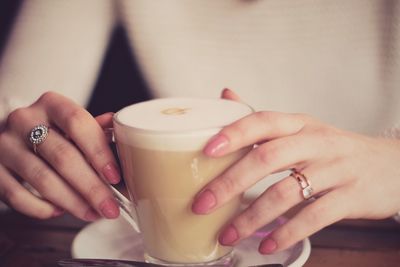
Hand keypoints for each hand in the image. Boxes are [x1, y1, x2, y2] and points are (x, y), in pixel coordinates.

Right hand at [0, 92, 119, 220]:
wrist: (13, 132)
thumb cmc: (52, 129)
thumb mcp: (73, 122)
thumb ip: (96, 130)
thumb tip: (122, 137)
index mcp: (52, 103)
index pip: (78, 123)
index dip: (99, 152)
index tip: (115, 176)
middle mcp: (25, 120)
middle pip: (63, 156)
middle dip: (91, 187)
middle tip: (109, 207)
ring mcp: (5, 144)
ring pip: (42, 179)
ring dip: (72, 202)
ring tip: (91, 213)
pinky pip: (16, 195)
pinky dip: (40, 208)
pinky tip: (58, 211)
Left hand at [192, 89, 399, 253]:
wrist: (388, 166)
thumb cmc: (332, 148)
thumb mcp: (300, 128)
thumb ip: (262, 119)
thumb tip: (225, 94)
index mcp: (298, 124)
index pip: (262, 121)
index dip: (234, 134)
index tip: (207, 151)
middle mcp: (315, 142)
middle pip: (267, 158)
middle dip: (230, 183)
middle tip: (203, 204)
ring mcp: (335, 169)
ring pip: (286, 192)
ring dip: (252, 217)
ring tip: (228, 233)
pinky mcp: (351, 197)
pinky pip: (315, 217)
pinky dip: (287, 233)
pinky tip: (267, 244)